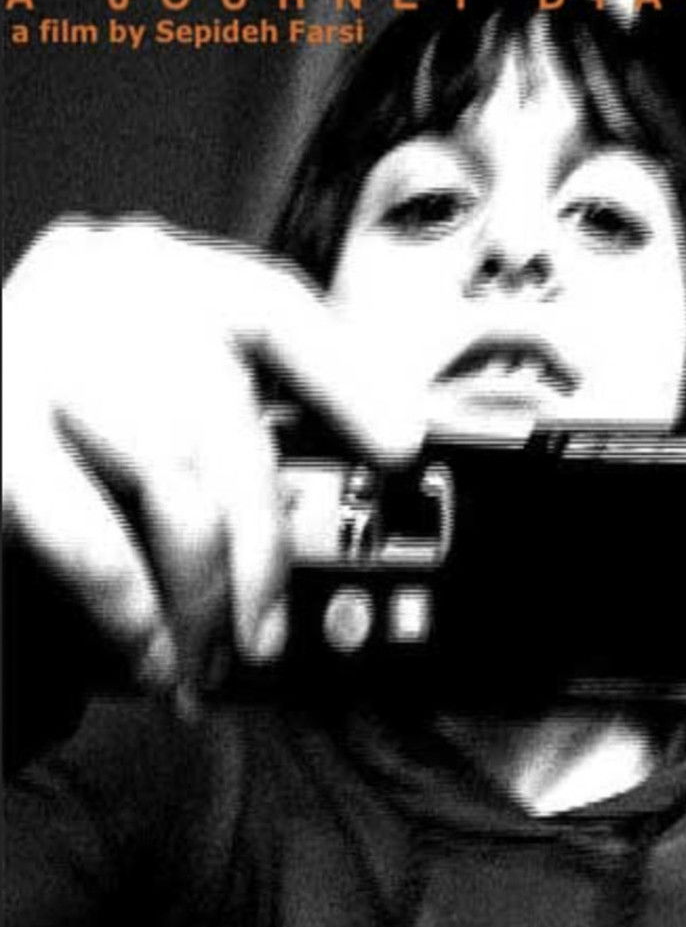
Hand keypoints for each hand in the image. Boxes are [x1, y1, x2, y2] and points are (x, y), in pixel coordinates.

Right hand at [2, 216, 421, 699]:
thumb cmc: (72, 395)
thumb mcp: (155, 371)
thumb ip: (240, 399)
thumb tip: (374, 451)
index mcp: (158, 269)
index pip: (271, 304)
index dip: (347, 376)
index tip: (401, 444)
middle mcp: (103, 290)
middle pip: (227, 414)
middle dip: (261, 545)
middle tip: (265, 635)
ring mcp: (44, 352)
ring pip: (170, 474)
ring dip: (197, 587)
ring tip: (204, 657)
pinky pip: (81, 526)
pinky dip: (124, 598)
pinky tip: (142, 643)